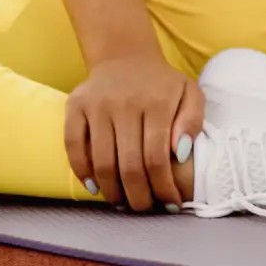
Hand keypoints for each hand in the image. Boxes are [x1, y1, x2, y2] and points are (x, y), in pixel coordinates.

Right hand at [66, 54, 204, 212]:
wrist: (125, 56)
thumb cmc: (161, 84)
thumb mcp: (189, 93)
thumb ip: (192, 121)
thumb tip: (180, 152)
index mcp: (157, 101)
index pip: (157, 157)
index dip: (162, 187)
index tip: (169, 203)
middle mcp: (124, 103)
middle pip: (128, 165)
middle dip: (138, 196)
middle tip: (144, 208)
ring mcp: (97, 104)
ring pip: (101, 161)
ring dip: (112, 191)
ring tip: (122, 203)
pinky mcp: (75, 106)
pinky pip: (73, 146)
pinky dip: (82, 171)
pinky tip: (96, 187)